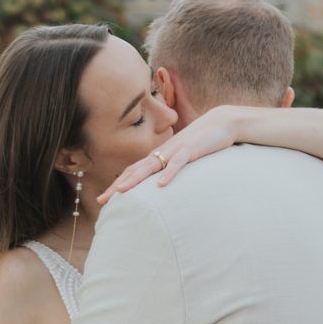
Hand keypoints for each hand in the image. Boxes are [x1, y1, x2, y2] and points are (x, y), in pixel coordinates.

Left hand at [101, 109, 240, 200]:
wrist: (221, 123)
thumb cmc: (202, 142)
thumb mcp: (183, 158)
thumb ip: (171, 170)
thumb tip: (161, 187)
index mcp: (160, 156)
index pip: (133, 171)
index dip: (117, 184)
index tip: (103, 199)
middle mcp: (163, 152)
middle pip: (135, 170)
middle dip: (117, 186)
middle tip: (101, 200)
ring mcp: (176, 150)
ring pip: (151, 166)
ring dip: (135, 179)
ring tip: (120, 192)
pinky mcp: (192, 149)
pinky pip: (178, 163)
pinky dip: (169, 174)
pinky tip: (160, 185)